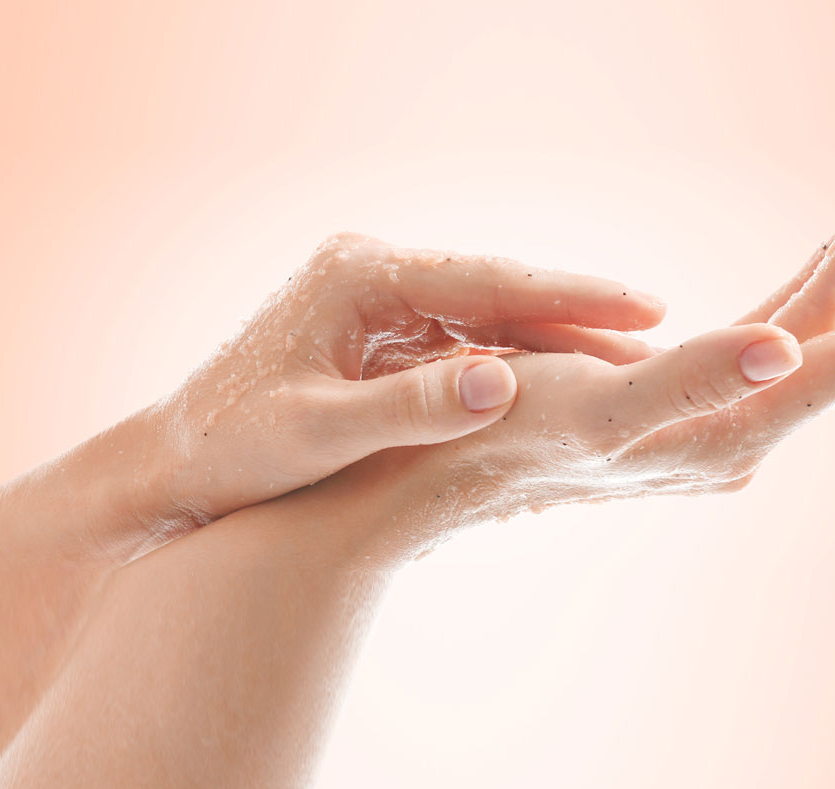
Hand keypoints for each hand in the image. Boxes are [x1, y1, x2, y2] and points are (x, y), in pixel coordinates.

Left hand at [146, 232, 665, 524]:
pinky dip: (515, 365)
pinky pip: (464, 344)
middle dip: (576, 314)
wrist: (173, 470)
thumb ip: (412, 408)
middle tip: (661, 331)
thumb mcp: (320, 432)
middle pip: (496, 292)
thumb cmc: (232, 451)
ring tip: (632, 364)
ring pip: (487, 319)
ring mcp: (378, 302)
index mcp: (357, 276)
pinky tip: (562, 387)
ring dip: (553, 343)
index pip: (485, 280)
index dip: (570, 296)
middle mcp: (372, 273)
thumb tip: (506, 383)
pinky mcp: (380, 335)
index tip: (644, 307)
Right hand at [345, 157, 834, 550]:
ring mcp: (708, 414)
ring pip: (800, 325)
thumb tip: (790, 352)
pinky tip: (819, 259)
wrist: (430, 482)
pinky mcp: (678, 397)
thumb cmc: (496, 441)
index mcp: (722, 433)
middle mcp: (731, 429)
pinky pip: (760, 334)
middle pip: (829, 331)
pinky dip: (796, 284)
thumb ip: (697, 381)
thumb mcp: (595, 411)